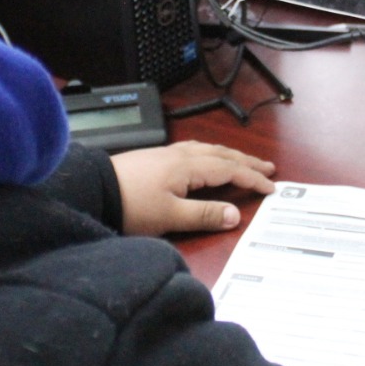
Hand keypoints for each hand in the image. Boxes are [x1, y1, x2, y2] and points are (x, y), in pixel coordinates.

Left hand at [112, 141, 276, 235]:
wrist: (93, 190)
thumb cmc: (131, 206)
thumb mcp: (170, 216)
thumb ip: (204, 215)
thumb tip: (236, 214)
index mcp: (188, 166)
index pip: (229, 170)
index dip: (252, 179)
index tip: (271, 188)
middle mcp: (181, 155)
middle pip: (222, 154)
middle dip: (247, 162)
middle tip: (269, 168)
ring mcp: (167, 153)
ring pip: (207, 149)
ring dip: (229, 156)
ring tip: (243, 162)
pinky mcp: (155, 157)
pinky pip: (193, 150)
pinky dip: (210, 154)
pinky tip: (205, 158)